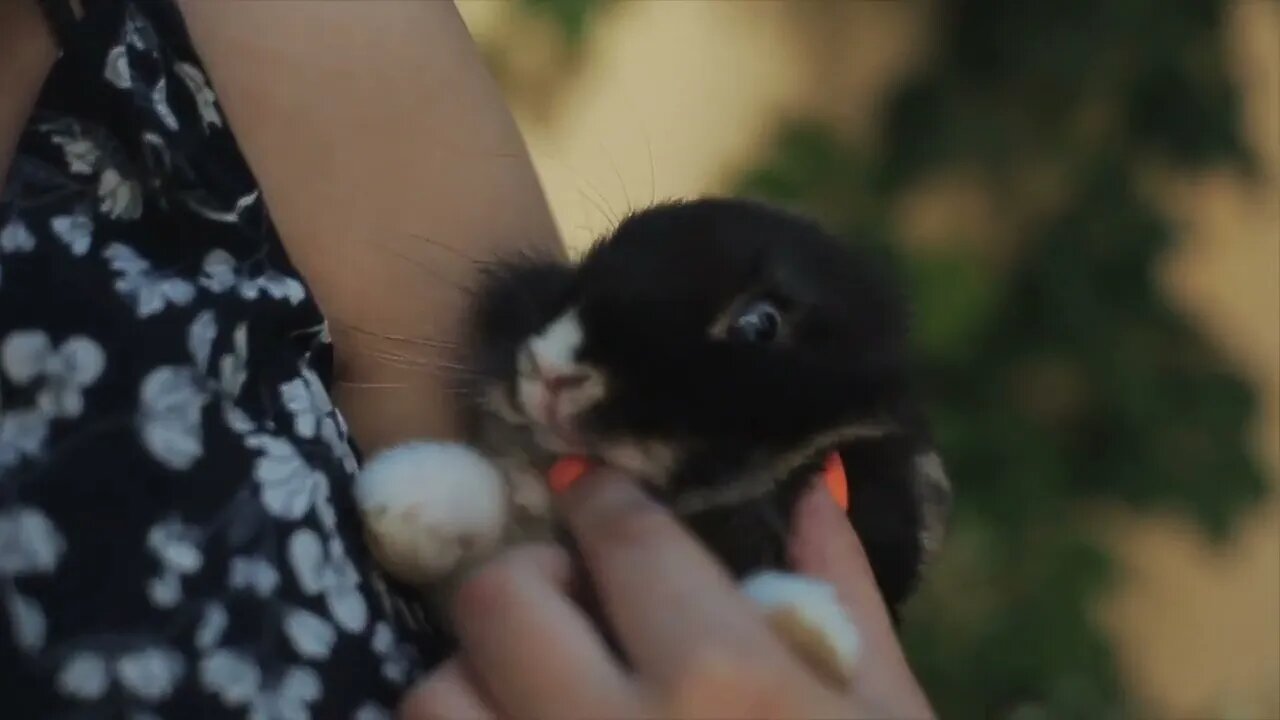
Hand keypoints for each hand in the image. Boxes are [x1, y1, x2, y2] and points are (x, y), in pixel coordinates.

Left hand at [398, 470, 935, 718]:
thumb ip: (845, 601)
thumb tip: (813, 492)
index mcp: (729, 683)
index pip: (623, 537)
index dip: (598, 499)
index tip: (589, 493)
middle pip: (498, 599)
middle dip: (527, 578)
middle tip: (567, 599)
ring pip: (433, 700)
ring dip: (473, 682)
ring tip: (533, 699)